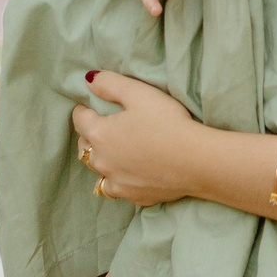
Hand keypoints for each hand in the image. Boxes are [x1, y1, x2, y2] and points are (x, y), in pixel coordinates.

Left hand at [73, 72, 199, 205]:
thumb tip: (89, 80)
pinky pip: (117, 188)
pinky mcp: (133, 196)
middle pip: (84, 146)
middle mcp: (102, 161)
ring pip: (98, 171)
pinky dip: (118, 180)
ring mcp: (117, 182)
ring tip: (114, 154)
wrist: (196, 161)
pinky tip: (130, 175)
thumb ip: (110, 84)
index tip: (91, 106)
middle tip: (104, 127)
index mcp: (100, 134)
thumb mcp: (139, 93)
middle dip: (90, 135)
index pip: (80, 119)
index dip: (84, 110)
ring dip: (102, 161)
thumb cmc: (168, 123)